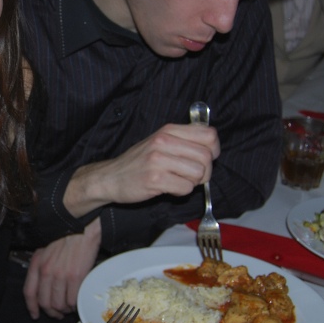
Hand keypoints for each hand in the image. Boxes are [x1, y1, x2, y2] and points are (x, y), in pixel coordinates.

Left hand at [24, 219, 101, 318]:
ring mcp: (61, 275)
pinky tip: (77, 301)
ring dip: (64, 310)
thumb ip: (42, 267)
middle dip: (52, 312)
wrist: (82, 227)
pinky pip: (73, 300)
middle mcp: (46, 271)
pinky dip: (75, 305)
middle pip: (45, 302)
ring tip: (69, 307)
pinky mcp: (76, 277)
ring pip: (59, 304)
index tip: (36, 315)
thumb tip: (45, 286)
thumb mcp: (46, 250)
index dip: (32, 307)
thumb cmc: (66, 237)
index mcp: (37, 263)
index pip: (29, 292)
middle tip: (58, 313)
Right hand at [66, 123, 218, 215]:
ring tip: (177, 181)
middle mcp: (163, 141)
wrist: (110, 177)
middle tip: (190, 176)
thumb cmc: (139, 162)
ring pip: (199, 173)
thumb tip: (212, 147)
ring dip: (192, 182)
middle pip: (207, 156)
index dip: (213, 150)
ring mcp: (158, 160)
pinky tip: (168, 188)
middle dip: (204, 171)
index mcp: (168, 130)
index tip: (203, 159)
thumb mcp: (160, 141)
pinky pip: (186, 189)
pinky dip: (180, 192)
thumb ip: (184, 140)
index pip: (209, 135)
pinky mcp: (155, 179)